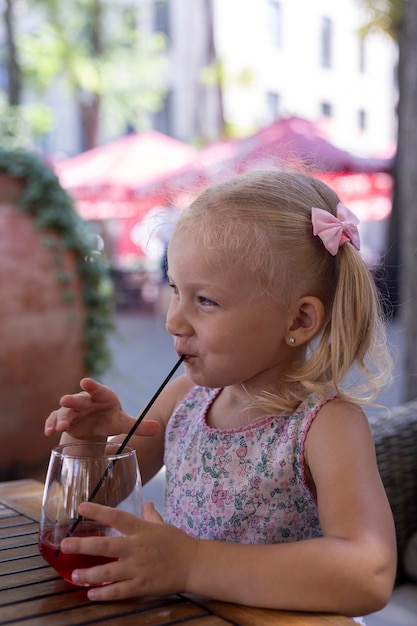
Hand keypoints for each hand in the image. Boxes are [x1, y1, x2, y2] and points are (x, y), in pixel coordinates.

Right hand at [44, 378, 158, 439]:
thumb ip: (139, 426)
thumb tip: (158, 429)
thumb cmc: (110, 419)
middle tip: (64, 401)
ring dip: (62, 418)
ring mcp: (74, 409)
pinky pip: (55, 419)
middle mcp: (86, 400)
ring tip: (60, 427)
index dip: (92, 386)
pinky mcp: (65, 419)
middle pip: (79, 399)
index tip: (85, 381)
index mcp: (103, 397)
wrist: (94, 426)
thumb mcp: (123, 423)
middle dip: (72, 400)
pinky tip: (49, 432)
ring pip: (66, 411)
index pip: (98, 390)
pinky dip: (51, 424)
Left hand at [60, 501, 197, 600]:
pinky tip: (91, 593)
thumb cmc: (178, 543)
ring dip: (89, 573)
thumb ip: (151, 516)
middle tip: (65, 544)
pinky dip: (104, 593)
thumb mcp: (163, 526)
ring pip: (109, 571)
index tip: (81, 508)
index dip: (99, 512)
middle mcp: (137, 547)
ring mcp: (139, 568)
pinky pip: (120, 590)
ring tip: (74, 573)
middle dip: (83, 545)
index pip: (117, 517)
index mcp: (142, 530)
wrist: (194, 564)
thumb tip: (146, 504)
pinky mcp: (143, 585)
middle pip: (106, 545)